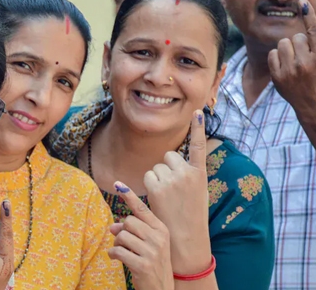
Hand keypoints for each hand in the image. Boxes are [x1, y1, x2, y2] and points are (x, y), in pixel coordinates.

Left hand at [108, 181, 172, 289]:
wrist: (161, 288)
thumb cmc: (153, 263)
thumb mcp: (147, 244)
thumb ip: (132, 232)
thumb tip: (113, 226)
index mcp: (161, 229)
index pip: (143, 209)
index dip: (129, 196)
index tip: (118, 184)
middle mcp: (159, 238)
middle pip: (128, 222)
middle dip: (121, 231)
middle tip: (124, 243)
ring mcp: (152, 251)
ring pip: (122, 236)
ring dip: (117, 244)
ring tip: (123, 253)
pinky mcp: (143, 264)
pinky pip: (118, 251)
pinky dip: (113, 254)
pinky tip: (117, 259)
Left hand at [144, 110, 211, 274]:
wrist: (185, 237)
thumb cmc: (191, 215)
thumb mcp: (197, 192)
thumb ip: (187, 174)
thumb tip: (169, 162)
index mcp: (200, 174)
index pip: (198, 147)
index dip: (198, 128)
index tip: (197, 110)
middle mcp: (187, 174)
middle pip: (169, 156)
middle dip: (167, 168)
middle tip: (173, 188)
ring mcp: (171, 180)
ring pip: (157, 167)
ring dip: (158, 177)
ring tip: (166, 196)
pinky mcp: (156, 187)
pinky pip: (148, 176)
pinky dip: (149, 185)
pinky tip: (158, 198)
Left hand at [269, 0, 315, 121]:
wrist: (313, 107)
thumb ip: (314, 43)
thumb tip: (309, 18)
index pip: (315, 32)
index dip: (310, 15)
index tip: (302, 1)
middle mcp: (307, 63)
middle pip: (298, 37)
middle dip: (302, 44)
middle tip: (307, 57)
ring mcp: (291, 71)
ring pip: (284, 43)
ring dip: (290, 49)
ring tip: (297, 61)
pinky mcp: (278, 77)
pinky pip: (273, 53)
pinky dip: (279, 57)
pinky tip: (287, 66)